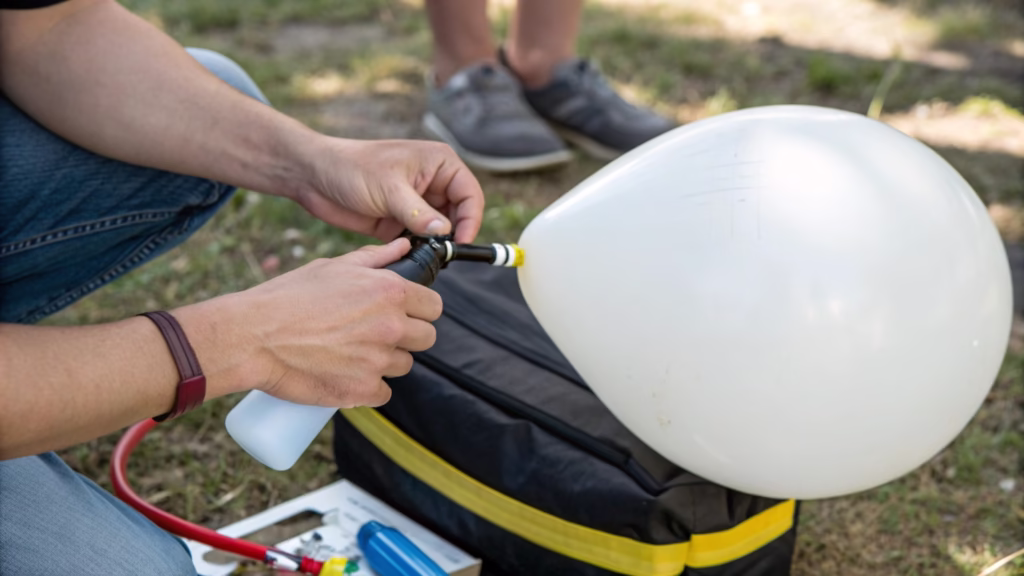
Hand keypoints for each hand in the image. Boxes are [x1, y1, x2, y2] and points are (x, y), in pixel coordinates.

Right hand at [230, 238, 440, 407]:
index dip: (420, 310)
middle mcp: (390, 326)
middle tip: (375, 334)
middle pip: (426, 338)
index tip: (405, 313)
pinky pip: (382, 392)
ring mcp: (378, 361)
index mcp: (389, 292)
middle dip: (407, 336)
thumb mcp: (333, 267)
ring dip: (386, 361)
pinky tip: (346, 374)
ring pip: (403, 365)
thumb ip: (375, 258)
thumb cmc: (288, 297)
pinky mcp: (363, 390)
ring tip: (352, 352)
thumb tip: (403, 248)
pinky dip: (368, 387)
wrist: (252, 336)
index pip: (434, 307)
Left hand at [293, 138, 484, 242]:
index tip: (460, 242)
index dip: (470, 219)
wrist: (314, 177)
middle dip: (453, 234)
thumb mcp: (389, 189)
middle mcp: (432, 182)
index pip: (470, 193)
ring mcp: (417, 203)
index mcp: (439, 163)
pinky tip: (410, 255)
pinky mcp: (401, 221)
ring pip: (440, 230)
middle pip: (459, 214)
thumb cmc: (351, 168)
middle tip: (443, 254)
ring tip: (426, 255)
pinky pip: (420, 240)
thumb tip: (445, 232)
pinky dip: (419, 249)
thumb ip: (419, 213)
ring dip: (436, 244)